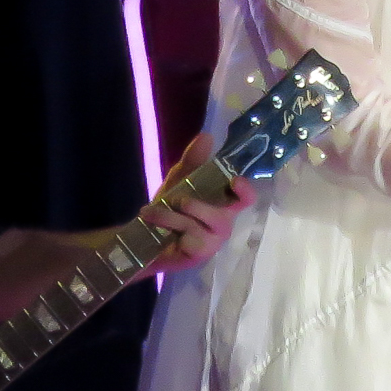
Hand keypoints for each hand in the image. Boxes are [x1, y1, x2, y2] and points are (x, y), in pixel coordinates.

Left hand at [142, 134, 256, 272]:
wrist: (145, 235)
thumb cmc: (169, 208)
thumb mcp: (179, 180)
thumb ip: (193, 160)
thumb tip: (207, 136)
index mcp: (223, 204)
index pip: (246, 198)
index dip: (245, 190)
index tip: (234, 180)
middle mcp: (223, 222)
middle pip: (220, 215)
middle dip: (192, 205)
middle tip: (172, 199)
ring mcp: (213, 241)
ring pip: (197, 225)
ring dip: (170, 217)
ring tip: (151, 214)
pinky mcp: (200, 254)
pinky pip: (189, 241)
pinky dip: (170, 232)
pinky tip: (163, 234)